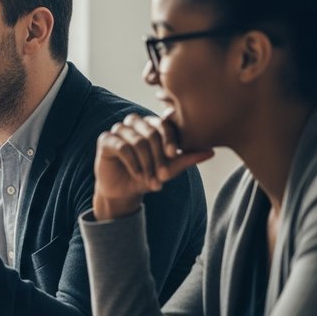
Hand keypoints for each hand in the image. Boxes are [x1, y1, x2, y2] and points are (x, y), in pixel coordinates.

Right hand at [93, 113, 212, 219]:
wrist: (125, 192)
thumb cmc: (149, 176)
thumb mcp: (170, 169)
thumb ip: (187, 158)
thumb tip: (211, 151)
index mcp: (152, 125)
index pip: (164, 123)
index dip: (170, 138)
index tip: (174, 154)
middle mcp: (135, 124)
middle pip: (150, 131)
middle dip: (158, 156)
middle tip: (163, 176)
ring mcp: (119, 130)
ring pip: (137, 140)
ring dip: (146, 162)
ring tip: (150, 178)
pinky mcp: (105, 140)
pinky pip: (122, 146)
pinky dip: (133, 162)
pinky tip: (137, 174)